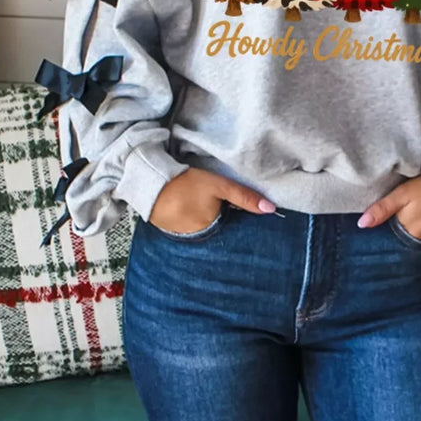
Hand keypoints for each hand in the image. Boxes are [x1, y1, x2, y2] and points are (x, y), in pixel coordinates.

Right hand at [149, 167, 276, 233]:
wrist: (149, 181)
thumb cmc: (186, 183)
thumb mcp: (219, 186)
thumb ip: (244, 197)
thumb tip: (271, 209)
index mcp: (212, 230)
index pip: (232, 230)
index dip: (236, 220)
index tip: (236, 211)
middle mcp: (197, 238)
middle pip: (217, 229)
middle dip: (220, 219)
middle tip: (217, 204)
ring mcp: (181, 235)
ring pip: (202, 229)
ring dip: (204, 220)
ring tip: (200, 204)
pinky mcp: (169, 230)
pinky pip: (187, 227)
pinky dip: (190, 219)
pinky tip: (188, 208)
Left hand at [357, 172, 420, 240]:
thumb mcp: (404, 194)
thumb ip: (382, 209)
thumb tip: (361, 225)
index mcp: (406, 230)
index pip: (385, 234)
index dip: (379, 227)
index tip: (374, 219)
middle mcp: (418, 238)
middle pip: (398, 235)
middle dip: (392, 227)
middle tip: (390, 212)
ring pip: (411, 234)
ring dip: (407, 225)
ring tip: (405, 212)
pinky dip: (419, 224)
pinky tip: (419, 214)